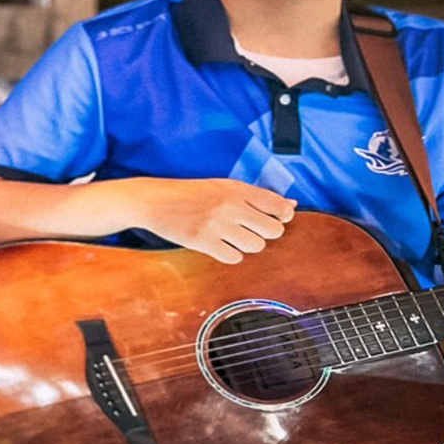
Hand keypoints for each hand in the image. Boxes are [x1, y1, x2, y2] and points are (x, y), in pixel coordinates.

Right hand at [129, 177, 295, 263]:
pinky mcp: (203, 241)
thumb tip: (290, 205)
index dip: (282, 217)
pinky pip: (234, 257)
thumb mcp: (222, 186)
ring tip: (230, 237)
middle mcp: (230, 205)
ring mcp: (216, 224)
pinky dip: (229, 254)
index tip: (271, 219)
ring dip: (247, 245)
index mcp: (236, 189)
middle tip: (247, 229)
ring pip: (256, 246)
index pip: (279, 207)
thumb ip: (255, 196)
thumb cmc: (188, 193)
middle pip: (273, 231)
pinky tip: (218, 245)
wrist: (152, 200)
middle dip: (264, 233)